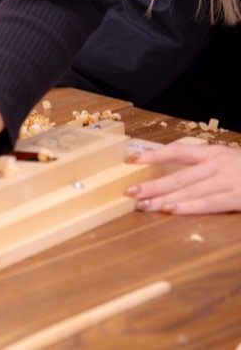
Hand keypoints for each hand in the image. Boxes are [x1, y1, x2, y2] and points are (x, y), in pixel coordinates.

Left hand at [125, 144, 240, 213]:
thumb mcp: (224, 161)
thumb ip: (200, 167)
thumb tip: (165, 178)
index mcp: (213, 153)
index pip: (178, 151)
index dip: (154, 155)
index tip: (131, 160)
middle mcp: (219, 165)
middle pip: (179, 176)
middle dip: (152, 184)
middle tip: (130, 191)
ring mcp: (229, 181)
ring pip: (190, 191)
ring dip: (164, 199)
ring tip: (143, 205)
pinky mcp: (238, 197)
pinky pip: (209, 203)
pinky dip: (189, 207)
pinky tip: (171, 210)